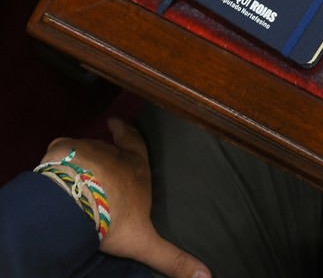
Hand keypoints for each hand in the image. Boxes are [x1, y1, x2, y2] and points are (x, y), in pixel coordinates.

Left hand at [41, 118, 210, 277]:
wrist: (76, 204)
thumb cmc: (115, 218)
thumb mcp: (145, 242)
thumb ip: (172, 258)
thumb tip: (206, 276)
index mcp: (136, 170)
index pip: (135, 144)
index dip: (128, 133)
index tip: (118, 122)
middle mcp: (114, 155)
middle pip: (110, 145)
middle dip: (107, 145)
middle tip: (101, 142)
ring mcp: (87, 151)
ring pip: (85, 150)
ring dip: (83, 159)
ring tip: (78, 171)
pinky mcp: (62, 153)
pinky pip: (60, 152)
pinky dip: (58, 160)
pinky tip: (55, 172)